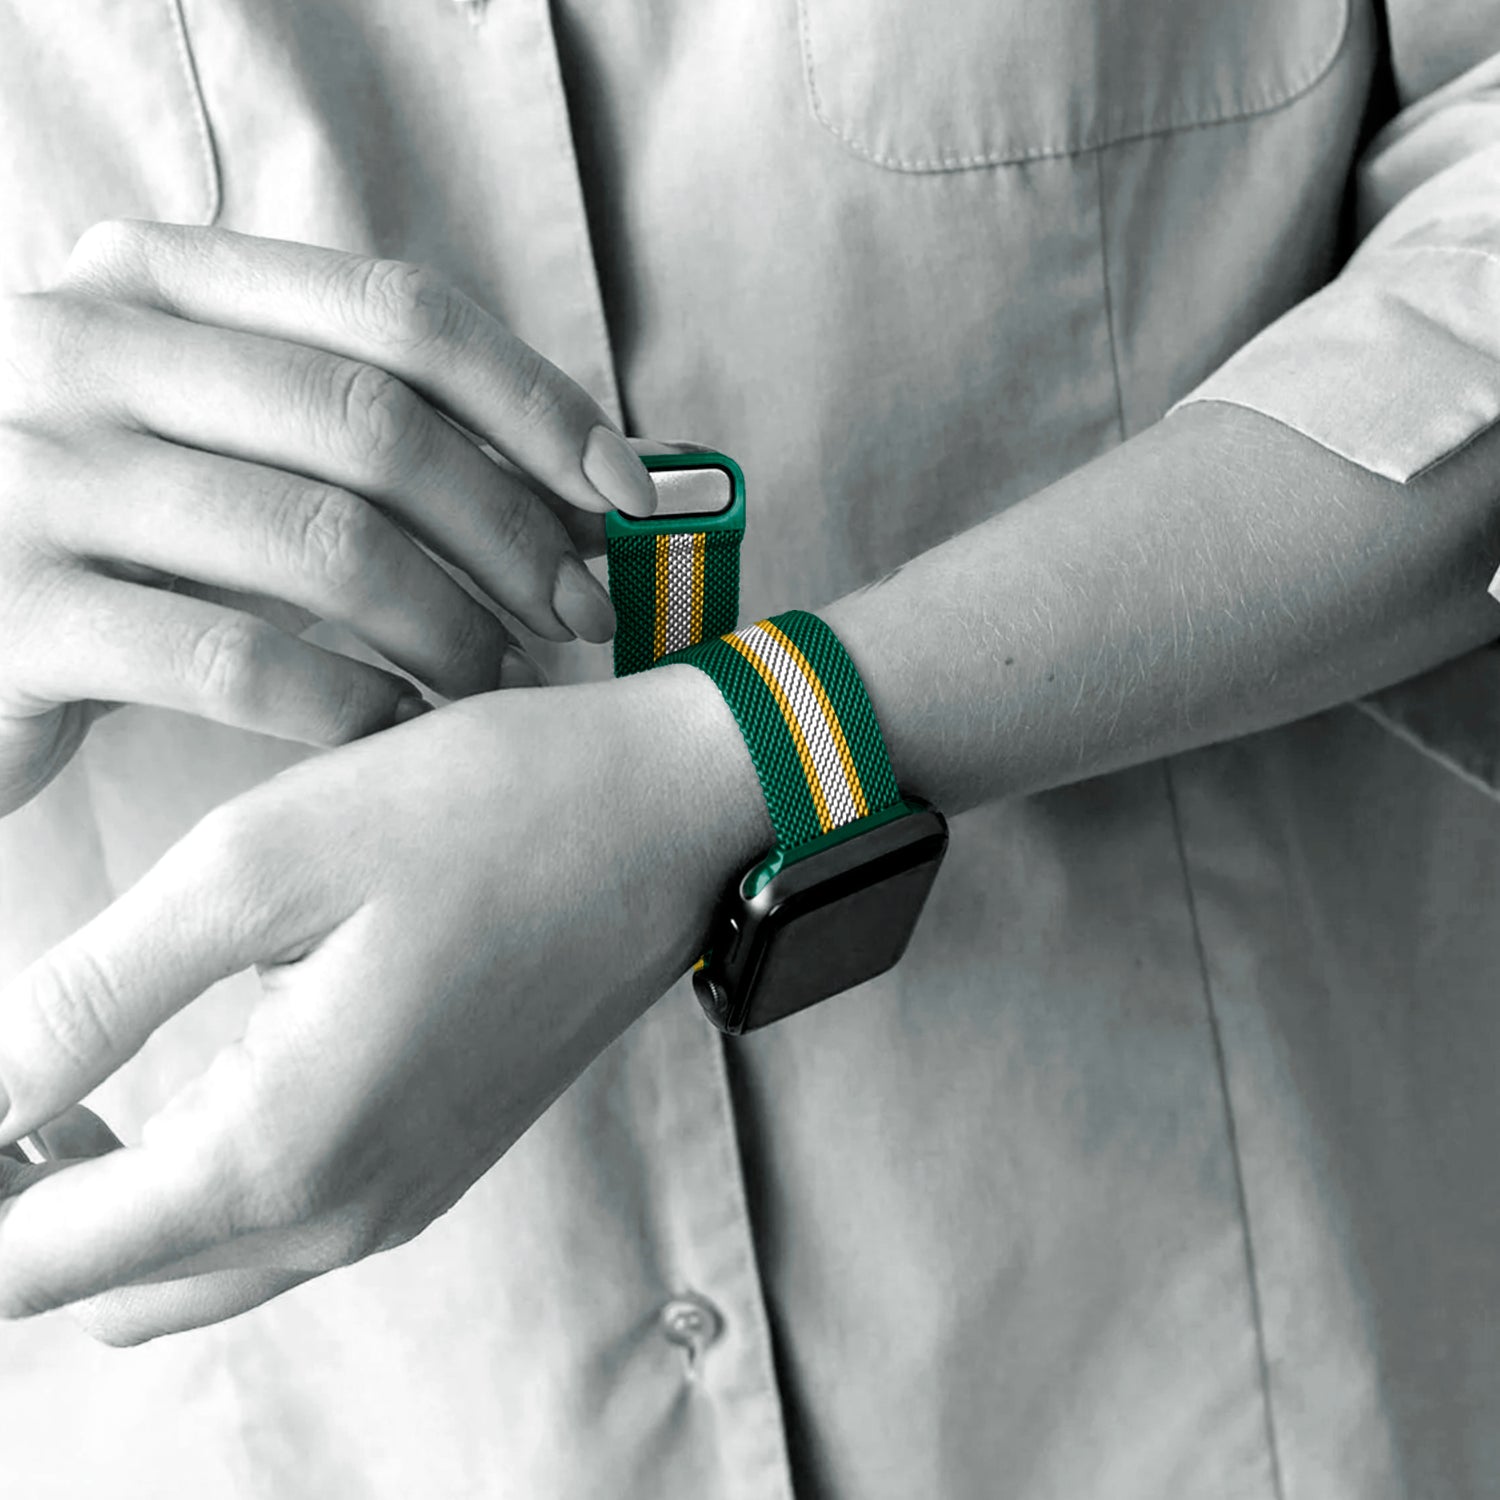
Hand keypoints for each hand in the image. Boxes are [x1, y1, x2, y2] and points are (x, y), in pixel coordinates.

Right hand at [0, 220, 655, 815]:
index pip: (397, 313)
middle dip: (512, 529)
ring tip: (499, 679)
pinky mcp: (11, 610)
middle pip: (374, 425)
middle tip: (579, 612)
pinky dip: (352, 705)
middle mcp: (83, 347)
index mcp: (152, 280)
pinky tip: (400, 732)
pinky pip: (237, 661)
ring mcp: (33, 472)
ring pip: (319, 541)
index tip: (626, 495)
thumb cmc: (111, 539)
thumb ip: (362, 441)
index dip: (536, 402)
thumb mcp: (220, 446)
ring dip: (449, 626)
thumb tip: (587, 483)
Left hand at [0, 668, 766, 1342]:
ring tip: (77, 1077)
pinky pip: (280, 1229)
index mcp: (280, 1152)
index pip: (34, 1262)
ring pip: (194, 1271)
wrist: (669, 811)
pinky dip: (202, 1186)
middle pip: (106, 1289)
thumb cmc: (482, 810)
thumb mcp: (258, 864)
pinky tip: (206, 1069)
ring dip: (108, 1206)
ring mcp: (403, 1198)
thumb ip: (89, 995)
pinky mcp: (440, 1160)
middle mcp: (343, 1215)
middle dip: (20, 1209)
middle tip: (10, 1075)